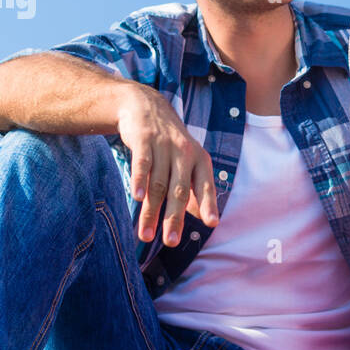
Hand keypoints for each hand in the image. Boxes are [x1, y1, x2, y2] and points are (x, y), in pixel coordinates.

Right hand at [115, 85, 218, 245]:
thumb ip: (193, 188)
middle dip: (174, 218)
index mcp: (199, 159)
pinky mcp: (143, 140)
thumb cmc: (169, 143)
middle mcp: (184, 153)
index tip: (212, 224)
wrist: (145, 106)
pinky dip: (139, 181)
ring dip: (151, 212)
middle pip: (179, 191)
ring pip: (158, 184)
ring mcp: (164, 146)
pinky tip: (137, 198)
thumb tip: (205, 218)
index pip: (205, 185)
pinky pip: (142, 164)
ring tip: (146, 235)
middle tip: (171, 242)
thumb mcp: (186, 161)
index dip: (208, 204)